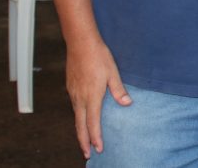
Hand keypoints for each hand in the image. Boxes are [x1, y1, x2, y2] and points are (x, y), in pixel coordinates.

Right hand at [65, 38, 131, 159]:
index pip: (93, 123)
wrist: (80, 43)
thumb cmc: (98, 56)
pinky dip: (78, 117)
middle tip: (87, 154)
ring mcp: (73, 93)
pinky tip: (82, 118)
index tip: (98, 149)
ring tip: (85, 140)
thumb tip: (127, 104)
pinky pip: (74, 106)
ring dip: (80, 130)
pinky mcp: (70, 87)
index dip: (95, 137)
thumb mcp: (113, 72)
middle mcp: (80, 98)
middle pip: (80, 125)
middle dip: (84, 141)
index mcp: (91, 96)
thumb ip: (118, 90)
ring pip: (76, 117)